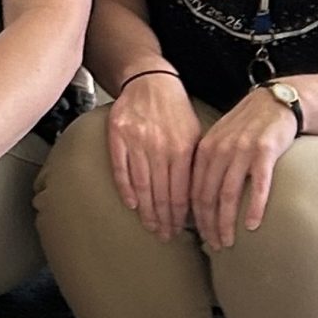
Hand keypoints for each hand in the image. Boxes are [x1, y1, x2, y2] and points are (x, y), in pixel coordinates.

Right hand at [105, 73, 202, 240]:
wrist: (150, 81)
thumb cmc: (175, 110)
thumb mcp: (196, 134)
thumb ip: (195, 164)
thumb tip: (200, 197)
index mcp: (183, 148)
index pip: (181, 191)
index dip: (180, 215)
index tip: (179, 230)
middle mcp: (159, 146)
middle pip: (161, 192)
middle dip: (164, 218)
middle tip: (164, 235)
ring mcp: (136, 141)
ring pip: (141, 185)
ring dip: (146, 210)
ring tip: (150, 226)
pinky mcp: (117, 135)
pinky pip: (120, 168)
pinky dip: (125, 188)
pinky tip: (132, 204)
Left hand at [189, 86, 297, 252]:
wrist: (274, 103)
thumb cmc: (247, 127)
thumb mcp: (220, 141)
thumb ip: (210, 164)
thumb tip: (198, 197)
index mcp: (204, 150)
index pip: (194, 190)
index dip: (195, 217)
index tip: (199, 236)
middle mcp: (219, 151)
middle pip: (208, 195)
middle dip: (208, 224)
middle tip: (214, 246)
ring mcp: (241, 151)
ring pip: (228, 194)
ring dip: (227, 222)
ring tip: (228, 241)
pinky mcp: (265, 152)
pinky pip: (258, 185)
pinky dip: (254, 207)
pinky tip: (252, 225)